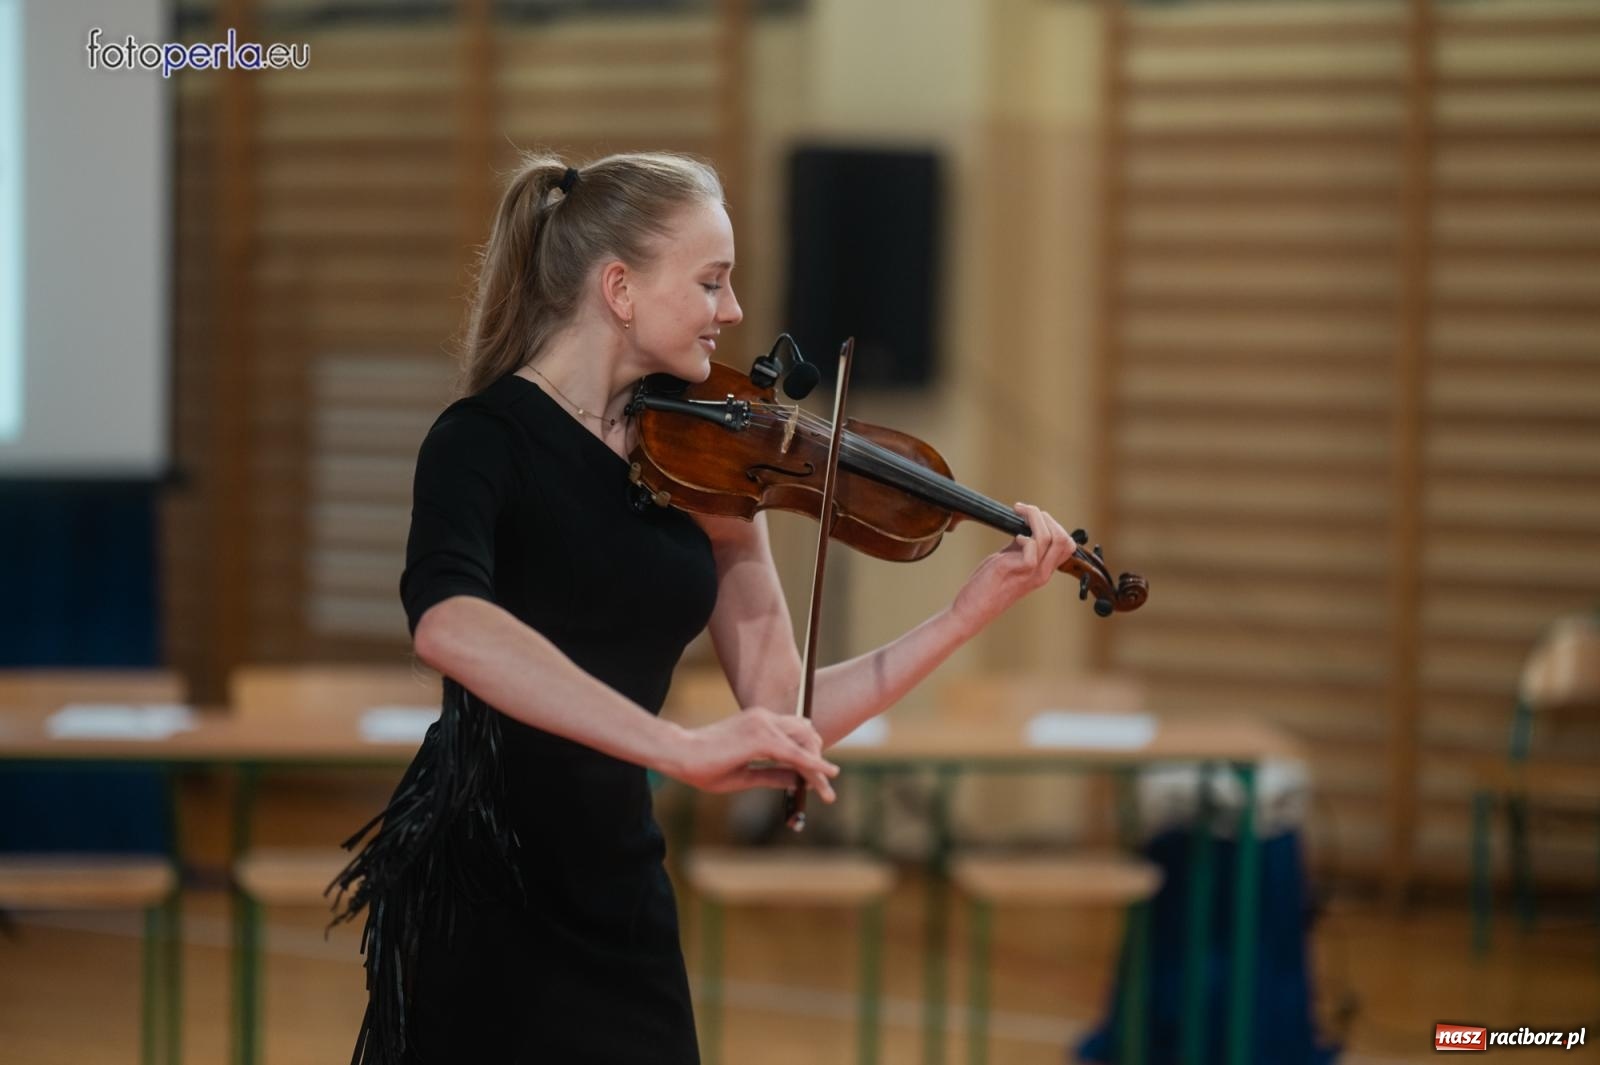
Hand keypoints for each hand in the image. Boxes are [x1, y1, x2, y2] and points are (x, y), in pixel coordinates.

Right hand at [665, 708, 839, 800]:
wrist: (680, 754)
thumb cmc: (704, 765)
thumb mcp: (745, 775)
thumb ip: (772, 775)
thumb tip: (796, 780)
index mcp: (759, 722)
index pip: (795, 733)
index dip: (810, 754)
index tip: (820, 776)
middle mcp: (764, 718)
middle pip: (806, 734)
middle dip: (818, 760)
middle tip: (826, 787)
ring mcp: (763, 724)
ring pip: (805, 742)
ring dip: (818, 767)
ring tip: (826, 791)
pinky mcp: (762, 737)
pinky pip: (795, 753)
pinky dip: (813, 765)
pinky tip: (825, 776)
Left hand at [950, 502, 1077, 632]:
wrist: (974, 609)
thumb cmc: (988, 585)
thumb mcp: (1010, 562)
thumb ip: (1021, 548)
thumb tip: (1024, 527)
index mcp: (1043, 570)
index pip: (1067, 545)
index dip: (1054, 525)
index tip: (1034, 517)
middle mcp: (1043, 573)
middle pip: (1064, 539)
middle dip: (1046, 518)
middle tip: (1025, 512)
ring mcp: (1032, 573)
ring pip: (1050, 538)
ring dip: (1034, 518)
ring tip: (1019, 512)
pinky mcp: (1018, 570)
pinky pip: (1033, 548)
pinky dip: (1024, 536)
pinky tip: (1013, 537)